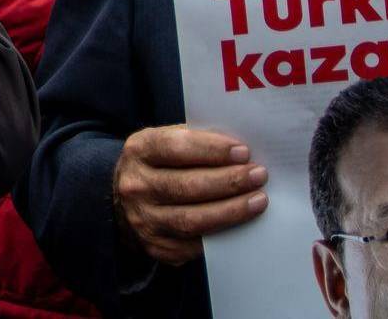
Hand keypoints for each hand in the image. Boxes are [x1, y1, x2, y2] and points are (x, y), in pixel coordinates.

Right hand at [112, 126, 268, 265]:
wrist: (129, 200)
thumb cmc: (160, 164)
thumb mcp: (167, 140)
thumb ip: (198, 140)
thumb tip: (240, 151)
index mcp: (139, 151)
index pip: (176, 147)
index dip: (212, 150)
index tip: (243, 152)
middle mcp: (135, 186)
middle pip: (187, 186)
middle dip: (229, 181)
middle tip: (258, 176)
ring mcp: (144, 220)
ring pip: (192, 219)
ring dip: (231, 210)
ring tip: (258, 200)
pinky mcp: (157, 246)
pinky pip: (195, 244)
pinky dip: (223, 233)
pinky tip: (242, 224)